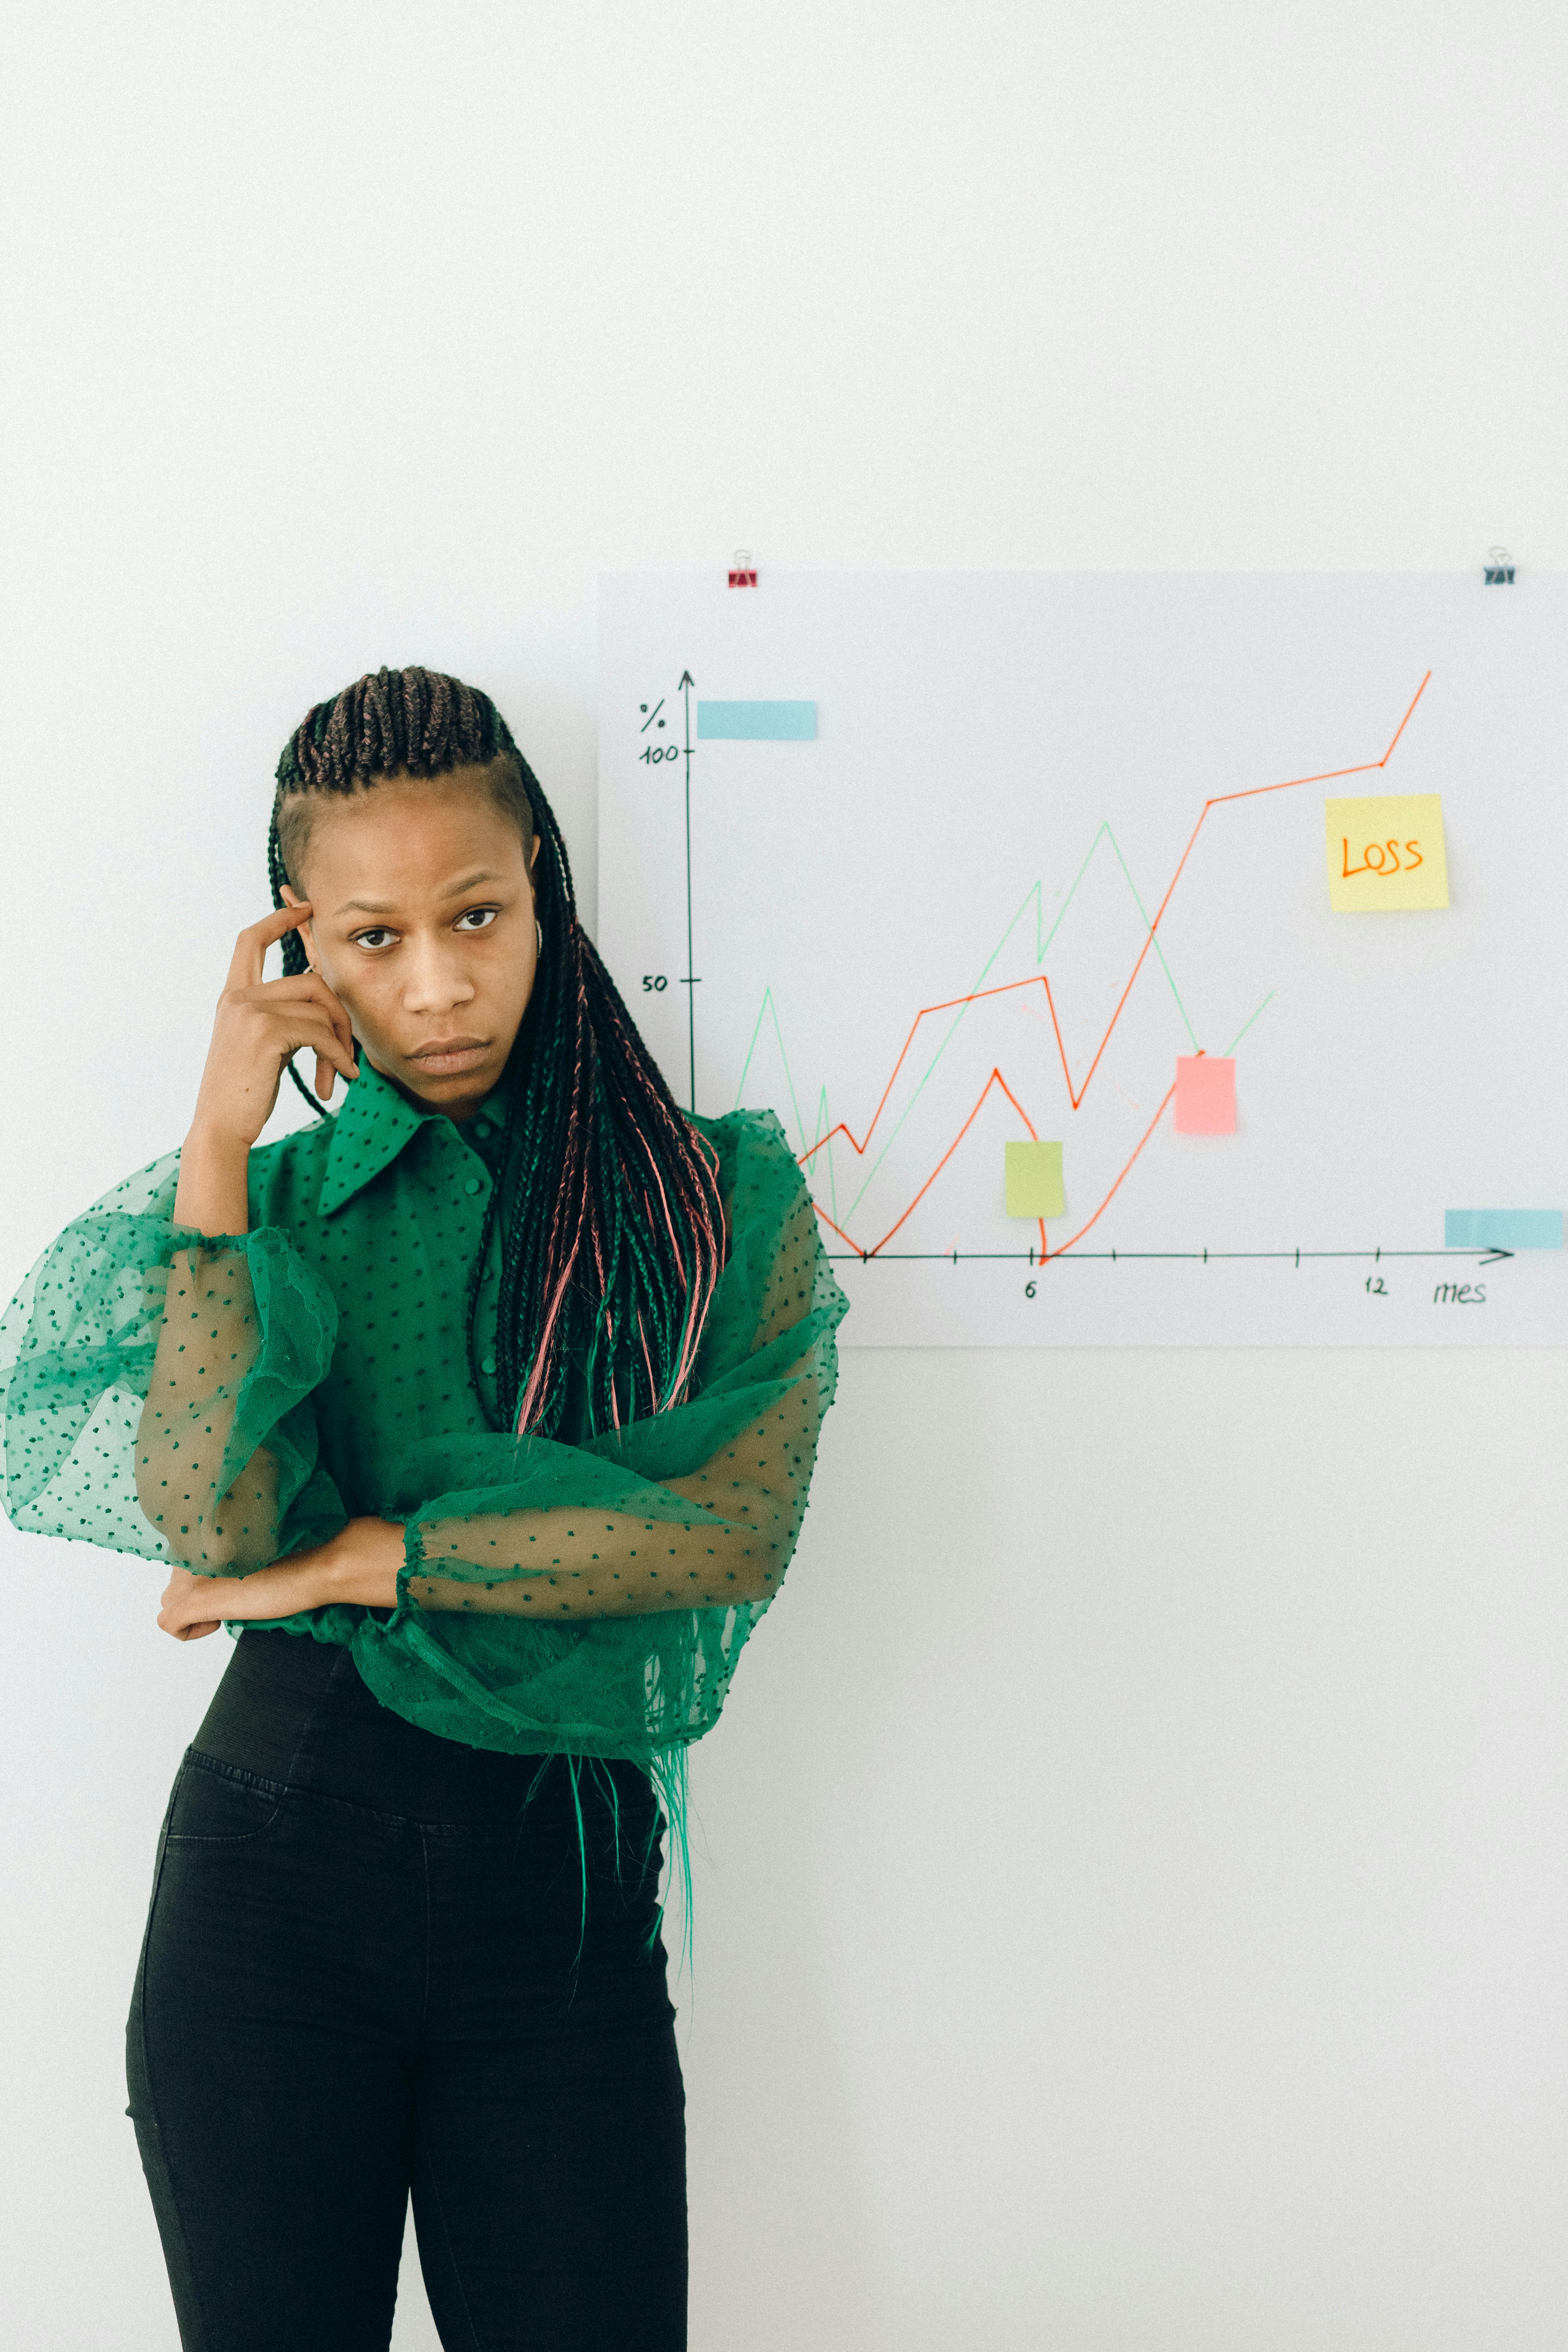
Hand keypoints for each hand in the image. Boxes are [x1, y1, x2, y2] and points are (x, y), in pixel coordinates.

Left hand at [157, 1518, 403, 1639]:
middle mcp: (191, 1549)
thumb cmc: (298, 1554)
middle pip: (174, 1582)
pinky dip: (191, 1631)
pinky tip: (218, 1622)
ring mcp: (190, 1576)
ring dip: (194, 1610)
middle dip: (197, 1594)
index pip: (183, 1560)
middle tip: (235, 1593)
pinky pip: (170, 1624)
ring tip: (230, 1606)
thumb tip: (216, 1573)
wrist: (317, 1563)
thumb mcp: (253, 1546)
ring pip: (169, 1601)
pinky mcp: (195, 1600)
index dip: (206, 1576)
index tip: (233, 1579)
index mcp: (205, 1530)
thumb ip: (226, 1552)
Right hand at [189, 906, 358, 1153]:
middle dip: (338, 1015)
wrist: (220, 1127)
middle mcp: (238, 997)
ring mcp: (249, 1011)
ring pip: (320, 1008)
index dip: (278, 920)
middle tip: (347, 1051)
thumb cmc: (243, 1093)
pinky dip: (336, 1056)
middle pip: (310, 981)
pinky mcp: (266, 1031)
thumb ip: (279, 1019)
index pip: (250, 941)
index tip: (304, 908)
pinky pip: (319, 1032)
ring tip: (340, 1072)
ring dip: (339, 1043)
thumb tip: (322, 1007)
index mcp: (232, 997)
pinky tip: (339, 1079)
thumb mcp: (257, 1047)